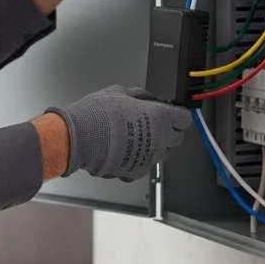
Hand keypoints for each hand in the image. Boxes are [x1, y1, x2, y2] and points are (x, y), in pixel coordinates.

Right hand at [46, 85, 191, 180]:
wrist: (79, 138)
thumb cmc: (97, 115)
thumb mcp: (119, 92)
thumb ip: (139, 95)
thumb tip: (147, 98)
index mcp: (160, 117)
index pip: (185, 118)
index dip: (178, 114)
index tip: (173, 113)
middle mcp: (160, 140)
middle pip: (178, 138)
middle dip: (169, 130)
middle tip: (154, 123)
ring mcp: (149, 158)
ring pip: (162, 153)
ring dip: (155, 145)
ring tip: (135, 136)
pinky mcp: (136, 171)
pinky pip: (144, 164)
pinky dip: (138, 158)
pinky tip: (125, 149)